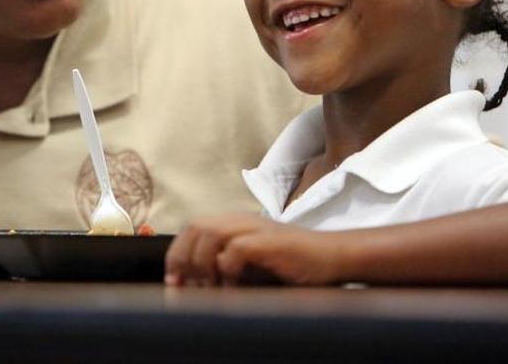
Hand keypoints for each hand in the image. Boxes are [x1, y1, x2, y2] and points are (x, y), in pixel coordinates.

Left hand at [165, 213, 339, 286]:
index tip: (174, 280)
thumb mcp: (253, 265)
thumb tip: (195, 285)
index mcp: (235, 223)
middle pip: (196, 226)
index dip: (177, 253)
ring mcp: (256, 228)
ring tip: (207, 286)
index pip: (193, 227)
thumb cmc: (294, 264)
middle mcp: (242, 221)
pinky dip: (227, 269)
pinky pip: (236, 249)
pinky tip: (233, 287)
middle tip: (183, 285)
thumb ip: (226, 267)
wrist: (332, 257)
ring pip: (210, 232)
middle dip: (182, 257)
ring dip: (202, 262)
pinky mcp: (270, 242)